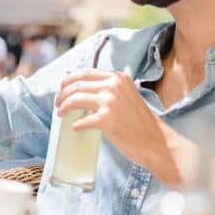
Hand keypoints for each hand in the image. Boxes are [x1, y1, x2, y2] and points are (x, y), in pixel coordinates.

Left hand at [55, 69, 197, 186]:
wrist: (157, 142)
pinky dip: (76, 125)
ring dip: (64, 106)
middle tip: (58, 104)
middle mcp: (113, 85)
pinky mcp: (106, 119)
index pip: (85, 72)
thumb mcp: (127, 95)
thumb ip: (110, 89)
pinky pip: (82, 121)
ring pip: (75, 99)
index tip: (62, 88)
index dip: (69, 80)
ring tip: (60, 113)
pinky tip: (75, 128)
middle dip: (62, 94)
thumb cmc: (141, 122)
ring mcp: (110, 102)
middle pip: (77, 85)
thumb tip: (84, 92)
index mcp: (118, 77)